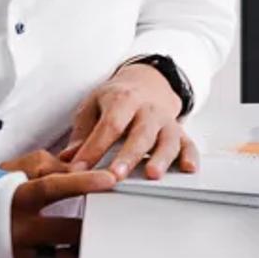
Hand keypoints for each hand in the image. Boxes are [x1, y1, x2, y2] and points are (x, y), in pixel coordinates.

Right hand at [0, 147, 116, 257]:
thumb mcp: (1, 173)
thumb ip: (41, 166)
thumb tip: (76, 165)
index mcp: (12, 198)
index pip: (52, 186)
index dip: (82, 182)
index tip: (109, 179)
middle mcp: (14, 229)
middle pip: (67, 230)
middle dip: (91, 226)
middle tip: (107, 222)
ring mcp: (14, 257)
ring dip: (80, 254)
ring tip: (86, 247)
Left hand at [66, 63, 196, 178]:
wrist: (147, 82)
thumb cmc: (115, 99)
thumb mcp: (93, 106)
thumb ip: (82, 133)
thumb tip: (68, 159)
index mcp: (122, 99)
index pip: (109, 125)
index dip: (94, 147)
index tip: (79, 168)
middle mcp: (148, 109)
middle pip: (140, 133)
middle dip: (128, 156)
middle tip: (116, 175)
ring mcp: (166, 120)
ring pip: (167, 139)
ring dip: (160, 158)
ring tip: (152, 175)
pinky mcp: (179, 131)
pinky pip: (188, 143)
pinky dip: (190, 156)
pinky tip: (188, 168)